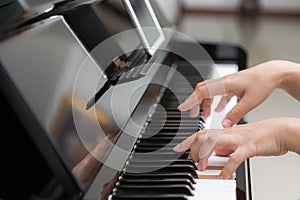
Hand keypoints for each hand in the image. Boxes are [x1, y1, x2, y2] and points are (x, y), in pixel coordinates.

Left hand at [173, 118, 297, 178]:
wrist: (279, 130)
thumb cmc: (259, 135)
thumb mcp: (238, 140)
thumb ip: (225, 146)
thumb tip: (215, 153)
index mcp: (225, 131)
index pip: (202, 133)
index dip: (188, 141)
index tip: (179, 149)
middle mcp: (228, 133)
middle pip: (203, 135)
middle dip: (192, 148)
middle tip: (191, 161)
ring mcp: (237, 139)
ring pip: (214, 141)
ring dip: (204, 155)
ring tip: (201, 167)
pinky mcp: (248, 147)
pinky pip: (235, 158)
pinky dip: (226, 168)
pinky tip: (222, 176)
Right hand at [178, 60, 286, 126]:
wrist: (273, 73)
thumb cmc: (263, 83)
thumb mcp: (250, 102)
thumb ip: (236, 114)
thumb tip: (224, 124)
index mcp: (225, 85)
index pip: (202, 92)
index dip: (190, 101)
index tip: (182, 108)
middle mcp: (223, 82)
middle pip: (202, 90)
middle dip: (194, 102)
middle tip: (192, 114)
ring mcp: (227, 83)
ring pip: (209, 91)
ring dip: (204, 103)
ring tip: (204, 115)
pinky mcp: (232, 84)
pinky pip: (218, 92)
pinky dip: (214, 101)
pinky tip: (218, 109)